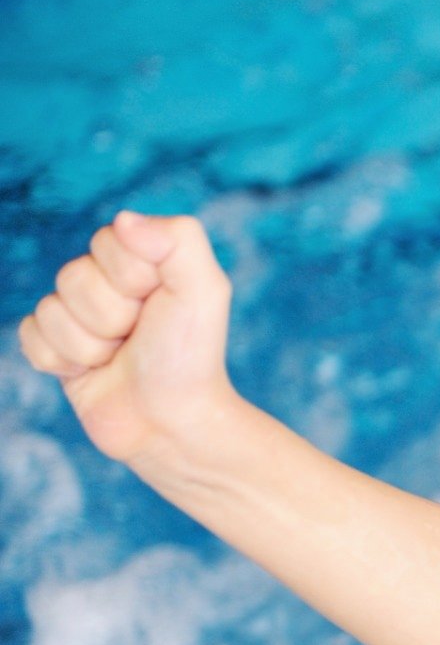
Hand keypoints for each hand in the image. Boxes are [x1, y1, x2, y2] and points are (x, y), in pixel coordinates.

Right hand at [15, 211, 238, 463]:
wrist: (173, 424)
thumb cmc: (191, 357)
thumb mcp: (204, 291)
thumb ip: (178, 240)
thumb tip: (123, 220)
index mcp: (142, 260)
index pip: (106, 241)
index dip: (132, 277)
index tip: (160, 304)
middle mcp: (107, 283)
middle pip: (73, 276)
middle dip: (111, 316)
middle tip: (140, 338)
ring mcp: (78, 316)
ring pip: (50, 310)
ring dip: (90, 344)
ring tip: (120, 359)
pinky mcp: (57, 349)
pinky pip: (30, 336)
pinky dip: (62, 360)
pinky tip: (92, 373)